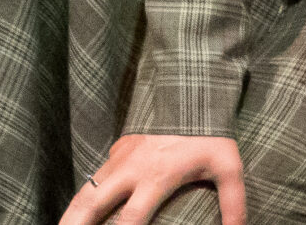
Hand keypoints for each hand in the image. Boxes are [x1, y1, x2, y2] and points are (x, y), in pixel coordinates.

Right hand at [57, 134, 246, 224]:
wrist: (190, 93)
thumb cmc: (210, 135)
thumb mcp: (228, 168)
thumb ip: (234, 204)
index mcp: (155, 176)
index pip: (132, 218)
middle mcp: (130, 169)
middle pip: (94, 203)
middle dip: (77, 224)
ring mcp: (120, 158)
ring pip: (86, 189)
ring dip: (71, 213)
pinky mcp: (118, 150)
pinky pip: (93, 178)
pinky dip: (81, 197)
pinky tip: (76, 214)